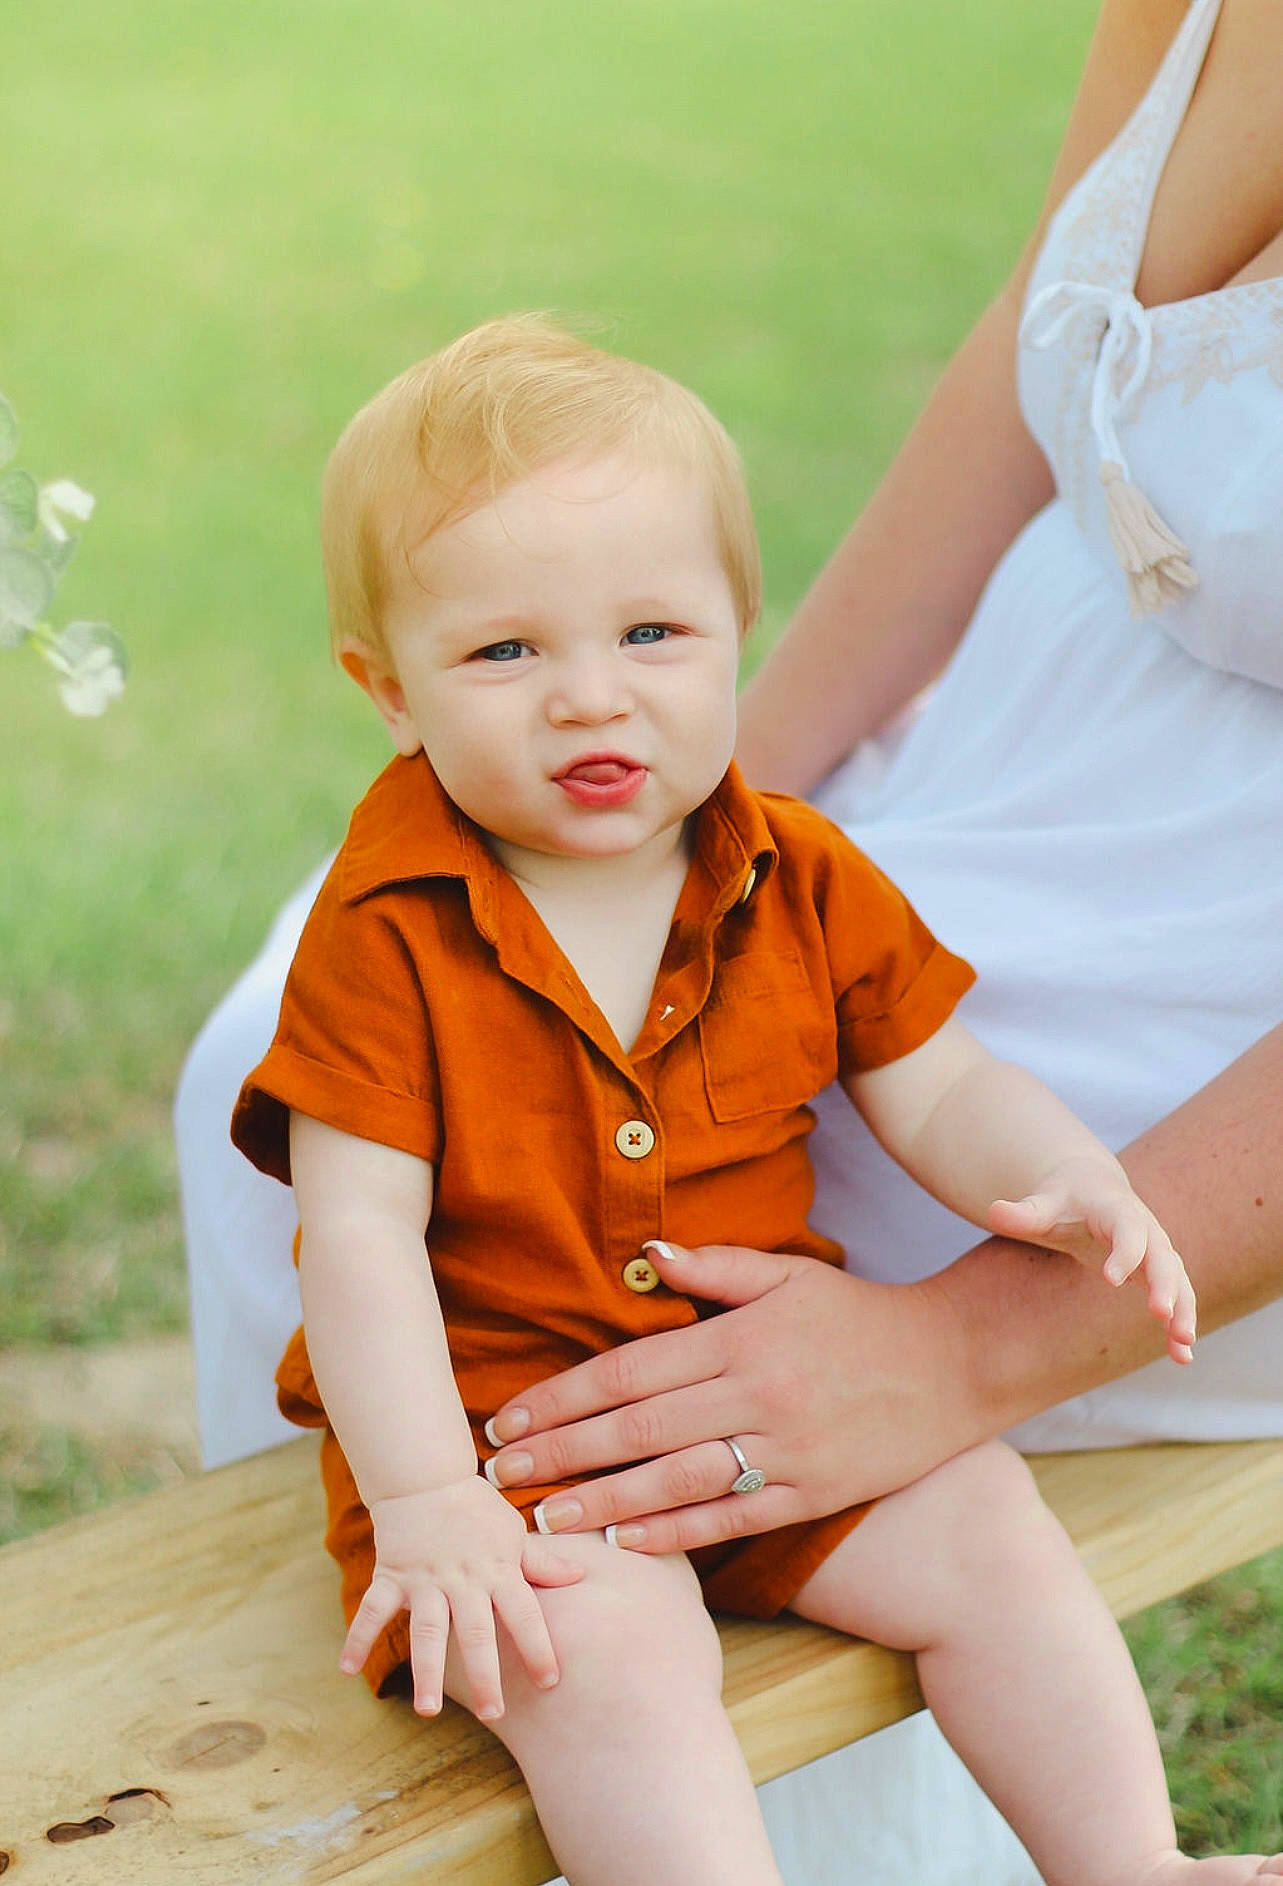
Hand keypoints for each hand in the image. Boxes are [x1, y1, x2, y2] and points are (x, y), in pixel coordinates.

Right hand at [341, 1477, 582, 1719]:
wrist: (426, 1476)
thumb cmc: (476, 1509)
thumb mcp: (514, 1532)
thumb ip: (542, 1562)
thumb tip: (581, 1576)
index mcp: (498, 1569)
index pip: (524, 1613)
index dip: (538, 1646)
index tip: (550, 1682)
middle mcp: (463, 1579)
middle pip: (476, 1632)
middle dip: (485, 1674)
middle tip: (494, 1714)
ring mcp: (425, 1579)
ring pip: (427, 1630)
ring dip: (427, 1671)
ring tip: (427, 1711)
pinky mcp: (392, 1575)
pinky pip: (373, 1609)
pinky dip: (358, 1637)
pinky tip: (348, 1670)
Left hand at [484, 1242, 983, 1553]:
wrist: (957, 1361)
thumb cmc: (859, 1314)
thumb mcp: (790, 1273)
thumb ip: (716, 1266)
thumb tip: (645, 1255)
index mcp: (741, 1336)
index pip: (630, 1371)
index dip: (562, 1396)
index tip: (509, 1417)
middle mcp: (756, 1393)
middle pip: (637, 1429)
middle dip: (560, 1453)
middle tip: (497, 1474)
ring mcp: (785, 1448)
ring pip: (676, 1481)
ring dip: (602, 1504)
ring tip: (543, 1521)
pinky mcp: (812, 1492)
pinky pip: (733, 1517)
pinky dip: (677, 1533)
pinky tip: (626, 1546)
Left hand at [989, 1160, 1196, 1363]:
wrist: (1090, 1188)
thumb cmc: (1064, 1198)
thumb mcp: (1044, 1202)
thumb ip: (1024, 1212)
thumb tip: (992, 1210)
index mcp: (1118, 1210)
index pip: (1128, 1230)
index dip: (1124, 1253)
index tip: (1112, 1280)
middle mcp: (1146, 1230)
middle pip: (1163, 1257)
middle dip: (1165, 1285)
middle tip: (1160, 1314)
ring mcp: (1156, 1252)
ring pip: (1177, 1281)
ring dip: (1183, 1311)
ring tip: (1183, 1346)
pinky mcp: (1157, 1273)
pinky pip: (1177, 1298)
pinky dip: (1180, 1324)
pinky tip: (1182, 1358)